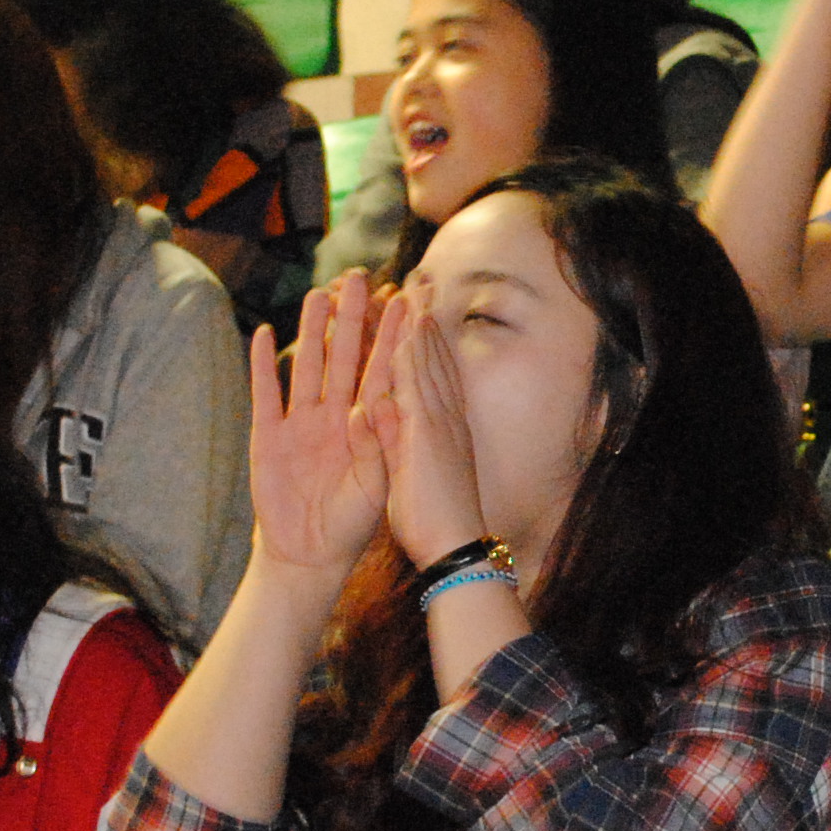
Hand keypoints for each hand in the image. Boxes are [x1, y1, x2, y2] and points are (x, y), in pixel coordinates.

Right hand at [248, 275, 395, 582]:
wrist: (309, 555)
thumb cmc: (350, 524)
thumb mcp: (374, 486)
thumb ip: (376, 446)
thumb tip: (372, 406)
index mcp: (366, 427)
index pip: (382, 371)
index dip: (390, 337)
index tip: (403, 300)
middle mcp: (334, 417)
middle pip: (344, 357)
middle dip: (352, 319)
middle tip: (359, 278)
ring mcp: (300, 423)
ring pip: (307, 366)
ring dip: (311, 331)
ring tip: (317, 294)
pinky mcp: (268, 436)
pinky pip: (265, 393)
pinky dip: (264, 364)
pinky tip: (264, 333)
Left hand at [375, 286, 488, 567]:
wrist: (453, 551)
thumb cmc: (434, 522)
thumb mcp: (409, 475)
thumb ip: (392, 440)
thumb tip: (376, 409)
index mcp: (436, 428)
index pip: (427, 374)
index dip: (422, 340)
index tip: (417, 310)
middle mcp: (440, 417)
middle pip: (427, 356)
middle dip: (421, 317)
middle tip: (419, 279)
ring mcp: (435, 421)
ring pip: (423, 359)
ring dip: (417, 319)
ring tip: (412, 284)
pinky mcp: (426, 430)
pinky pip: (415, 380)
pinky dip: (411, 347)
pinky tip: (406, 320)